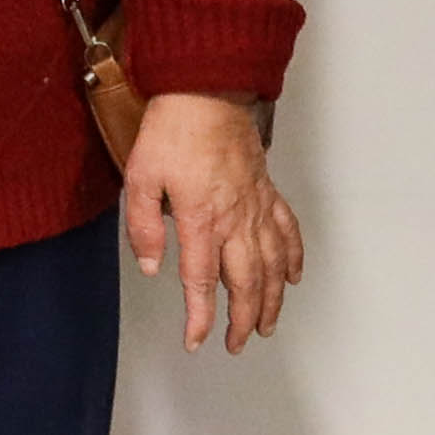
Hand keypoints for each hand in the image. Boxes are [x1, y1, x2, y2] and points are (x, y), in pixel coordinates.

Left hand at [118, 93, 303, 353]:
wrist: (206, 90)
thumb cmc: (172, 129)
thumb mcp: (140, 177)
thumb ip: (143, 225)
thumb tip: (152, 266)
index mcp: (201, 219)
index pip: (202, 281)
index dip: (201, 317)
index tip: (196, 341)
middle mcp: (235, 218)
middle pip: (246, 282)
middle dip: (242, 319)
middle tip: (236, 344)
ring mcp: (255, 205)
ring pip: (272, 264)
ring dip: (272, 299)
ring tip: (268, 325)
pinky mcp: (266, 190)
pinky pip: (288, 229)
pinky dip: (294, 256)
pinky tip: (294, 277)